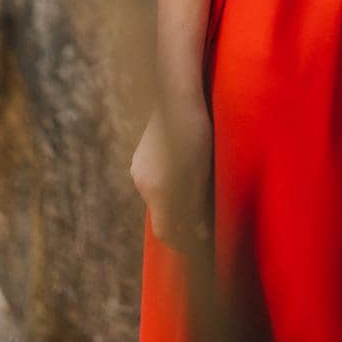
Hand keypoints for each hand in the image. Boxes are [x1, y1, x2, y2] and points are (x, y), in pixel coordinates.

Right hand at [130, 95, 213, 251]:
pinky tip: (183, 174)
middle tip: (202, 225)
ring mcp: (138, 169)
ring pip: (157, 198)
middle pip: (161, 216)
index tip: (200, 244)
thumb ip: (197, 204)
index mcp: (158, 191)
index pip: (166, 232)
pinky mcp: (139, 156)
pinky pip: (153, 181)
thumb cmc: (196, 131)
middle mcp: (142, 183)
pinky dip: (167, 187)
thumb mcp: (201, 171)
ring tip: (196, 199)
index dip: (182, 243)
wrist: (176, 96)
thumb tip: (198, 232)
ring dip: (173, 204)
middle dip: (179, 224)